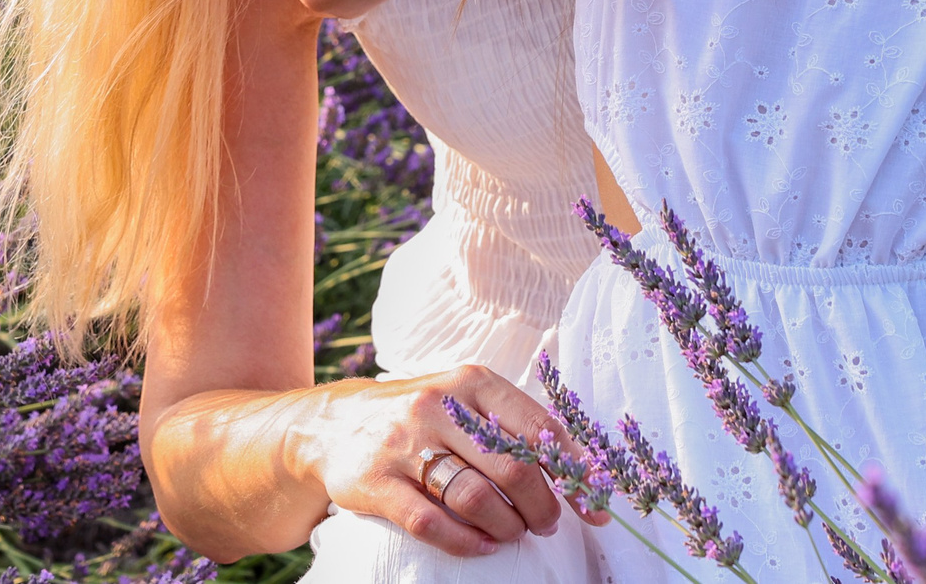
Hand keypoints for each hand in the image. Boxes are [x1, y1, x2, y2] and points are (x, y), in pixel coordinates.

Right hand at [301, 364, 601, 554]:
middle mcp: (437, 408)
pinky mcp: (375, 484)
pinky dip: (466, 541)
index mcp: (470, 382)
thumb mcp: (463, 398)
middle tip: (547, 523)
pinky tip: (482, 545)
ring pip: (475, 498)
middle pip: (512, 468)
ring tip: (514, 532)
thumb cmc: (419, 413)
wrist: (332, 422)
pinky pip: (432, 523)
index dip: (573, 471)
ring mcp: (404, 446)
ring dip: (507, 526)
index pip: (537, 427)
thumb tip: (581, 466)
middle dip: (543, 506)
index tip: (593, 504)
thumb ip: (513, 423)